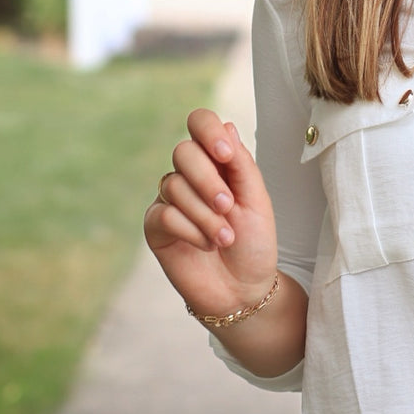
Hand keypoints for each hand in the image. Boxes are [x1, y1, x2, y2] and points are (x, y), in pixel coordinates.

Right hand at [144, 108, 277, 319]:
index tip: (226, 155)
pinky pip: (164, 214)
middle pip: (183, 152)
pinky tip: (207, 245)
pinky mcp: (156, 227)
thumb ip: (240, 163)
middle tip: (229, 207)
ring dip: (205, 214)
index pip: (200, 123)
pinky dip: (191, 231)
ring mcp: (170, 200)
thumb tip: (227, 123)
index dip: (208, 131)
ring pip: (174, 185)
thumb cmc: (253, 243)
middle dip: (209, 181)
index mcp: (217, 162)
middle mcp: (190, 176)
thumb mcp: (257, 199)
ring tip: (225, 237)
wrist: (244, 289)